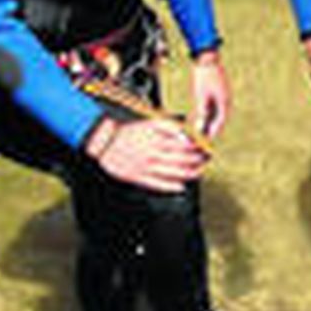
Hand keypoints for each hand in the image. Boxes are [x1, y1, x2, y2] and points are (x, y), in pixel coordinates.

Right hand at [89, 117, 207, 193]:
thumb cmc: (125, 132)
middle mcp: (153, 154)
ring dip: (190, 173)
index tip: (206, 146)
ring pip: (174, 173)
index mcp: (156, 139)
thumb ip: (169, 126)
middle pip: (183, 159)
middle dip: (199, 159)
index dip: (198, 146)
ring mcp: (146, 167)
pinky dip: (172, 187)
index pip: (184, 144)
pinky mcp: (138, 178)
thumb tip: (186, 132)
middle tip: (207, 159)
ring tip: (199, 172)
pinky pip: (159, 184)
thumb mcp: (148, 123)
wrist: (102, 144)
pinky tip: (181, 187)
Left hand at [189, 50, 230, 140]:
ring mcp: (223, 95)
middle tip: (203, 137)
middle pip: (219, 118)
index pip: (220, 121)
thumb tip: (201, 124)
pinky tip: (200, 117)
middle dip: (212, 128)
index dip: (214, 131)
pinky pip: (214, 106)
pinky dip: (208, 113)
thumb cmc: (204, 77)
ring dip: (209, 121)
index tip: (207, 140)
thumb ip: (202, 110)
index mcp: (225, 101)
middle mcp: (226, 100)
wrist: (207, 59)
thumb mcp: (201, 95)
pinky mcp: (218, 92)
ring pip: (217, 113)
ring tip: (200, 129)